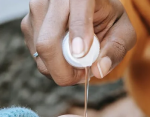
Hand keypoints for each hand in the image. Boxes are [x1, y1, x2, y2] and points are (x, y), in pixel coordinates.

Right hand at [21, 0, 135, 85]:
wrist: (89, 10)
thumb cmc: (108, 19)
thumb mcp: (122, 33)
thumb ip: (115, 50)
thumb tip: (99, 70)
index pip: (78, 7)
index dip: (78, 31)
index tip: (81, 53)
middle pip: (48, 41)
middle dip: (64, 69)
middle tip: (82, 76)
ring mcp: (36, 11)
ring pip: (41, 53)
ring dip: (60, 68)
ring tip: (78, 62)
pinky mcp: (27, 24)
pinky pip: (37, 56)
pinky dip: (52, 65)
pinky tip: (65, 56)